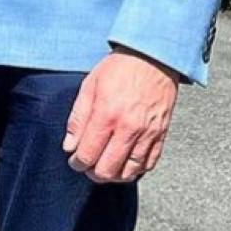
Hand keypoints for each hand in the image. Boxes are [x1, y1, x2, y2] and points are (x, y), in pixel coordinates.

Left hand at [63, 51, 178, 184]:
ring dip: (114, 175)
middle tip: (88, 165)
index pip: (87, 154)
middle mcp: (128, 128)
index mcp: (106, 115)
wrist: (154, 55)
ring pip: (129, 172)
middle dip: (93, 172)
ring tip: (106, 167)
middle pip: (107, 170)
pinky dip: (136, 169)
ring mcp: (147, 133)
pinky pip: (149, 164)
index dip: (77, 163)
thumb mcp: (90, 85)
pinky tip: (126, 164)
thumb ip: (78, 118)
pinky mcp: (161, 133)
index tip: (75, 160)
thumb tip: (70, 145)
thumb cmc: (121, 67)